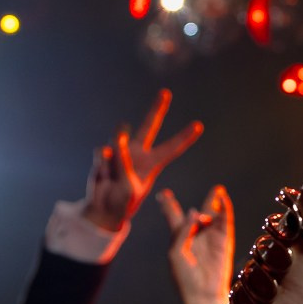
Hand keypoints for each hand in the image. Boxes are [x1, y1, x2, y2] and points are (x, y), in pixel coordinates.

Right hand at [81, 89, 203, 233]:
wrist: (103, 211)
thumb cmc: (122, 203)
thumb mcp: (128, 188)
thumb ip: (124, 163)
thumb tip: (115, 139)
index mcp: (151, 164)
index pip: (172, 149)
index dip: (185, 137)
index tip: (199, 126)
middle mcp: (137, 154)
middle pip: (150, 126)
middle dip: (157, 109)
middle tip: (166, 92)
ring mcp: (120, 153)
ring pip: (119, 139)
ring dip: (118, 145)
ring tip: (113, 169)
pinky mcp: (104, 155)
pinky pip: (102, 156)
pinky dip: (102, 167)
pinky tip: (104, 177)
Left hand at [159, 184, 234, 303]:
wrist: (203, 294)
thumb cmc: (184, 277)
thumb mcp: (176, 252)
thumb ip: (182, 230)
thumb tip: (195, 211)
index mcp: (178, 238)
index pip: (174, 217)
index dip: (169, 205)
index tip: (163, 194)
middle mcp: (195, 235)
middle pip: (197, 213)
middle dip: (204, 201)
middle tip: (212, 189)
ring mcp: (210, 238)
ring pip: (212, 215)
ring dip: (214, 202)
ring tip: (218, 190)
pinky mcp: (223, 241)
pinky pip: (224, 222)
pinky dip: (225, 210)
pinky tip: (223, 200)